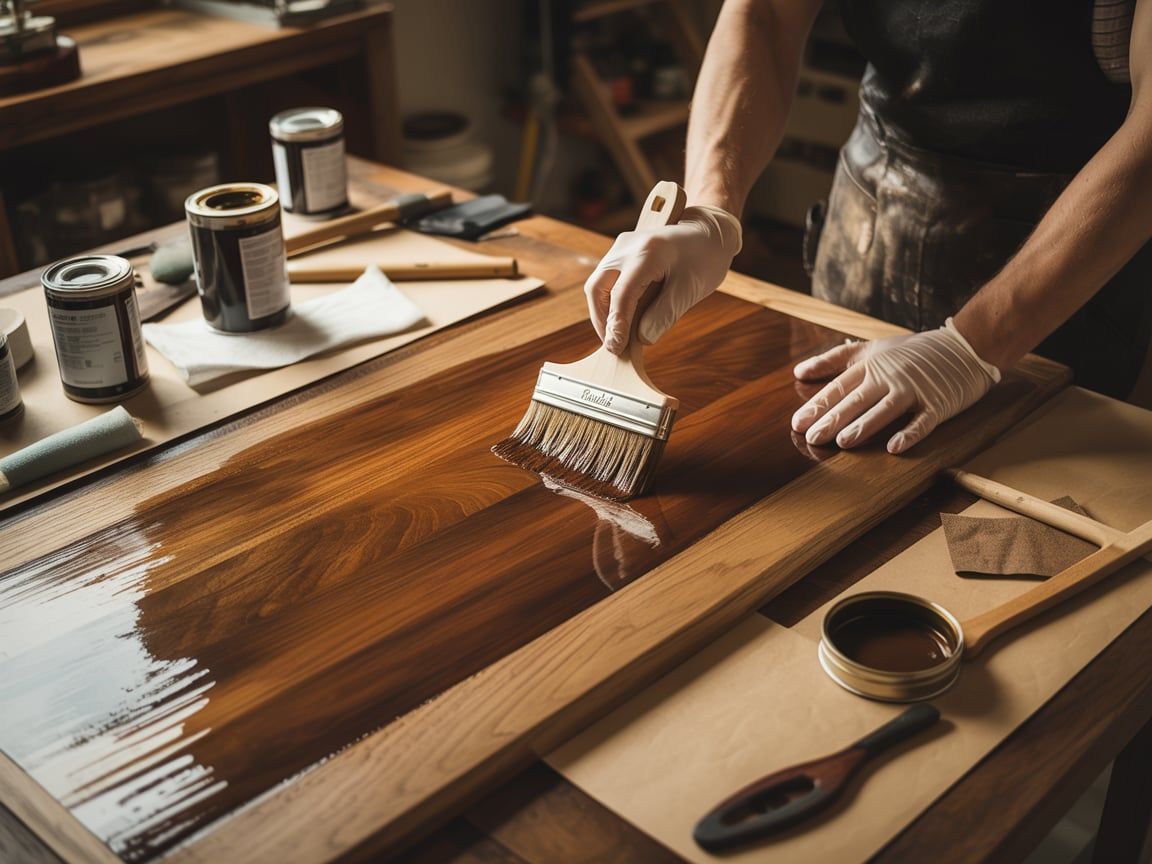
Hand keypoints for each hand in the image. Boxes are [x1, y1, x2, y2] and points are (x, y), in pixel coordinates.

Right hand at [584, 205, 742, 353]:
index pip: (622, 294)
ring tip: (617, 335)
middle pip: (597, 287)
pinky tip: (621, 318)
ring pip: (597, 284)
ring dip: (603, 312)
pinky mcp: (620, 253)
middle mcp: (627, 246)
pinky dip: (610, 302)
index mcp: (648, 252)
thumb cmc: (704, 258)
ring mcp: (621, 247)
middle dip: (601, 319)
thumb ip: (665, 314)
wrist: (708, 232)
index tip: (616, 348)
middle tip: (612, 344)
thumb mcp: (690, 289)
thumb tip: (641, 338)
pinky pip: (606, 280)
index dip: (617, 324)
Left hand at [790, 319, 1001, 453]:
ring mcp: (914, 390)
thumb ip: (835, 359)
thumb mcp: (872, 347)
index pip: (840, 387)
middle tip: (812, 437)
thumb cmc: (912, 352)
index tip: (797, 423)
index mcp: (872, 365)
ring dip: (864, 426)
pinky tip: (894, 447)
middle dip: (833, 419)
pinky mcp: (938, 403)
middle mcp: (889, 376)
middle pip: (857, 400)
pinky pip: (922, 421)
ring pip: (885, 409)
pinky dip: (909, 433)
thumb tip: (798, 371)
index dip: (818, 405)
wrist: (964, 346)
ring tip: (843, 442)